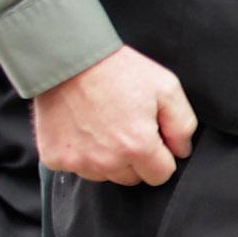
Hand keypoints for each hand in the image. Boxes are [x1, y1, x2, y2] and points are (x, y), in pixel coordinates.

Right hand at [32, 46, 195, 184]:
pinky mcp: (55, 157)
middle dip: (134, 159)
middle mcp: (107, 161)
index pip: (160, 175)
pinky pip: (76, 167)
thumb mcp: (166, 88)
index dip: (160, 156)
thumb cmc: (118, 70)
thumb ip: (183, 126)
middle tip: (125, 126)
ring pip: (104, 175)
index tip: (151, 136)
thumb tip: (181, 151)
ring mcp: (79, 161)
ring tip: (102, 124)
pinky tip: (81, 127)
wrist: (67, 58)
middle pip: (132, 178)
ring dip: (107, 158)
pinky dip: (80, 152)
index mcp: (138, 147)